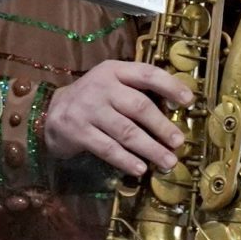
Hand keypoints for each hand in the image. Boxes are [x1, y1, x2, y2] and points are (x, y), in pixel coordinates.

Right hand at [42, 60, 189, 175]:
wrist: (51, 112)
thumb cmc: (93, 99)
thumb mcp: (112, 84)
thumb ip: (137, 91)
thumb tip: (174, 109)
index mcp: (114, 71)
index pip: (147, 73)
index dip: (170, 86)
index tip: (189, 100)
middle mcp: (102, 87)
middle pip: (139, 106)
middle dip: (162, 126)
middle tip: (179, 142)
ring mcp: (89, 109)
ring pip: (126, 131)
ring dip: (150, 148)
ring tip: (168, 161)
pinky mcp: (78, 131)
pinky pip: (107, 148)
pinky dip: (126, 160)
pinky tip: (141, 169)